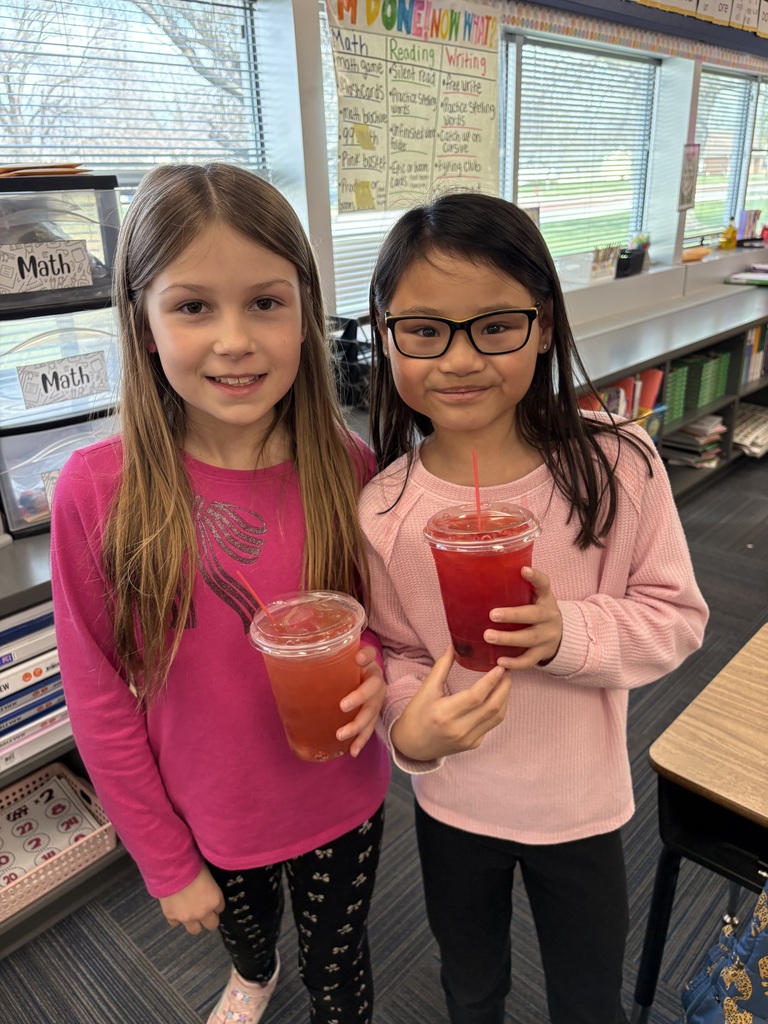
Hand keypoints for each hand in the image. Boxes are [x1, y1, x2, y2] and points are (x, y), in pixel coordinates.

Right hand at [159, 866, 224, 934]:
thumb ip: (211, 887)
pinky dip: (176, 918)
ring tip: (190, 912)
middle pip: (212, 925)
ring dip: (194, 922)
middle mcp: (203, 912)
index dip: (215, 903)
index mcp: (215, 900)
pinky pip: (176, 924)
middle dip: (209, 918)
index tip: (210, 899)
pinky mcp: (171, 917)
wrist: (171, 868)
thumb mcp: (208, 874)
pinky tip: (176, 908)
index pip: (220, 908)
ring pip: (195, 930)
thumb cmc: (193, 864)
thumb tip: (209, 889)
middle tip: (203, 909)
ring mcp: (187, 917)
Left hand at [336, 645, 385, 757]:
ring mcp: (376, 701)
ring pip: (371, 714)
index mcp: (369, 665)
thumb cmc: (347, 669)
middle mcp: (376, 683)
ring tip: (340, 734)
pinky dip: (360, 741)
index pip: (370, 655)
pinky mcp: (373, 716)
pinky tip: (352, 751)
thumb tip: (329, 657)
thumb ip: (335, 657)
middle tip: (343, 706)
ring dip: (357, 726)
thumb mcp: (343, 659)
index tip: (358, 659)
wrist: (361, 680)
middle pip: (372, 689)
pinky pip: (368, 730)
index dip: (366, 657)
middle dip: (359, 698)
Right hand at [391, 646, 511, 761]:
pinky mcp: (473, 744)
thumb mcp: (426, 689)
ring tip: (505, 681)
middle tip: (507, 670)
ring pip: (497, 716)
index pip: (476, 696)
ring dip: (505, 697)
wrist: (412, 745)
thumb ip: (441, 667)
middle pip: (492, 706)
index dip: (491, 680)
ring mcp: (468, 739)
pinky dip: (498, 708)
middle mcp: (459, 729)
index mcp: (445, 713)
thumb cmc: (416, 714)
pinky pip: (492, 724)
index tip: (499, 667)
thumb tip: (453, 646)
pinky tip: (497, 697)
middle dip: (504, 687)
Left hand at [484, 566, 562, 669]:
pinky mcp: (543, 653)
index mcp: (545, 598)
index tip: (523, 570)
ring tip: (488, 636)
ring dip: (508, 639)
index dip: (535, 577)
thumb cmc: (536, 610)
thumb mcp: (534, 596)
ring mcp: (548, 636)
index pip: (544, 584)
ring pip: (530, 638)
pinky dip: (515, 662)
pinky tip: (499, 661)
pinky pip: (529, 659)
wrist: (560, 634)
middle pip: (534, 615)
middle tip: (492, 615)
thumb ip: (517, 588)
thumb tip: (484, 575)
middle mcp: (550, 616)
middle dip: (513, 615)